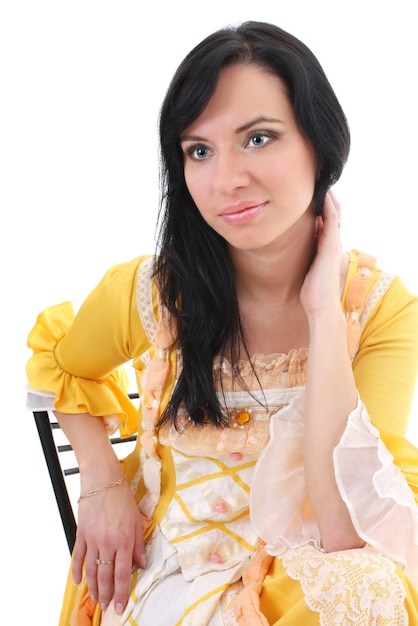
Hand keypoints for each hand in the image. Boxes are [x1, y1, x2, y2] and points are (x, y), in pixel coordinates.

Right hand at [72, 479, 145, 614]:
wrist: (103, 480)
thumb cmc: (122, 498)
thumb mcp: (137, 520)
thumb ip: (139, 544)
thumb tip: (141, 563)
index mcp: (124, 541)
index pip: (122, 574)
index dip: (121, 593)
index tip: (120, 606)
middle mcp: (108, 543)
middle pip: (105, 576)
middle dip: (106, 594)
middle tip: (106, 606)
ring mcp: (92, 539)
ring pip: (91, 570)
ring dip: (93, 587)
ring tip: (95, 598)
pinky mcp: (81, 533)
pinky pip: (78, 557)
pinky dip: (77, 571)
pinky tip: (79, 581)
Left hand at [300, 190, 342, 317]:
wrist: (321, 307)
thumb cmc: (312, 295)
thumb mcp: (306, 274)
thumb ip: (304, 264)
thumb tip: (292, 259)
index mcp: (326, 251)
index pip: (327, 225)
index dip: (323, 210)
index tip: (314, 197)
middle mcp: (332, 245)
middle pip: (333, 216)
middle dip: (327, 200)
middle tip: (320, 184)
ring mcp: (333, 245)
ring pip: (335, 214)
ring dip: (329, 198)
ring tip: (323, 182)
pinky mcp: (331, 246)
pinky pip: (332, 220)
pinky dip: (329, 206)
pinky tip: (323, 195)